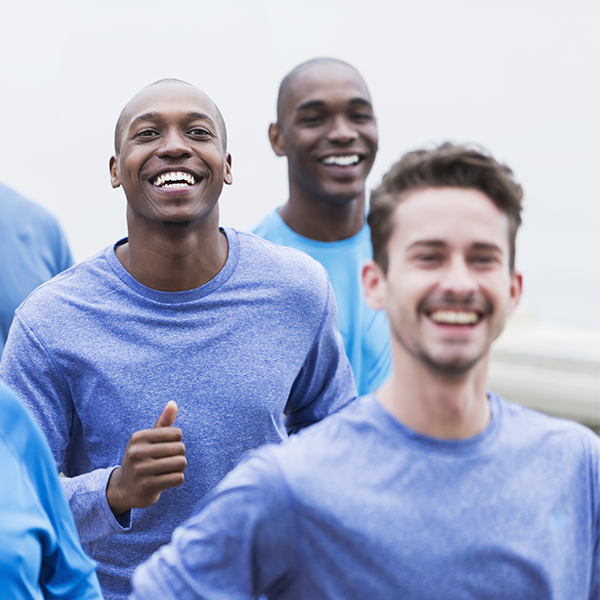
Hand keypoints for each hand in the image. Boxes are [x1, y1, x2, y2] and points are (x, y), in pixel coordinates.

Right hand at [106, 401, 186, 516]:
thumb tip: (173, 403)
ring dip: (179, 467)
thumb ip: (163, 422)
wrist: (124, 490)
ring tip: (168, 470)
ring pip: (181, 463)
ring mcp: (142, 470)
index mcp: (138, 437)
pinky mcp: (148, 486)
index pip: (176, 433)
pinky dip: (177, 479)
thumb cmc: (141, 459)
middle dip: (179, 455)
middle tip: (168, 461)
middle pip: (180, 448)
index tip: (166, 448)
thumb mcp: (148, 440)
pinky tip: (166, 480)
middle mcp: (137, 452)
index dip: (177, 441)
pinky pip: (178, 478)